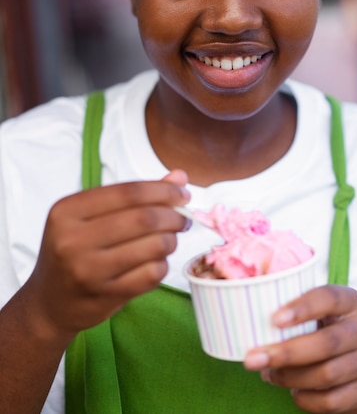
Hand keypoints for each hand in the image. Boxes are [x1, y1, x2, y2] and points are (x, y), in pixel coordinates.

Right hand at [23, 171, 190, 339]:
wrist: (49, 302)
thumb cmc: (74, 250)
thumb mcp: (91, 216)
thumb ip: (134, 196)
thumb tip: (179, 177)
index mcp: (67, 211)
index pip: (128, 192)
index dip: (163, 190)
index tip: (183, 193)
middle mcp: (72, 239)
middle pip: (144, 218)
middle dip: (173, 215)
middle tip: (183, 218)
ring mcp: (88, 270)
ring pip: (153, 246)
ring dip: (171, 240)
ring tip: (169, 239)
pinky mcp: (105, 296)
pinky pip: (152, 274)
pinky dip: (163, 264)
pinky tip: (157, 261)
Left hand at [244, 285, 356, 412]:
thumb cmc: (321, 329)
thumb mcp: (314, 311)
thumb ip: (290, 306)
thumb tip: (244, 308)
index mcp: (349, 301)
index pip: (329, 298)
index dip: (302, 308)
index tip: (274, 320)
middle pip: (326, 343)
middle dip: (285, 353)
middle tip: (252, 358)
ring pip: (326, 374)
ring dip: (290, 377)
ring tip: (268, 374)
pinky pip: (331, 401)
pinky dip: (306, 399)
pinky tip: (292, 391)